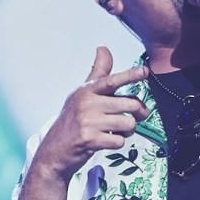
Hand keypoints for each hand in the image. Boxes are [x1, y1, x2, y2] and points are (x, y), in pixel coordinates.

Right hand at [32, 47, 147, 181]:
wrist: (53, 151)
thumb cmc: (72, 121)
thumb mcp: (81, 95)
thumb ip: (97, 74)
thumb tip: (103, 48)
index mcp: (87, 91)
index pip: (112, 80)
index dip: (130, 75)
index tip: (145, 71)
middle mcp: (87, 103)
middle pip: (130, 104)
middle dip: (139, 112)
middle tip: (140, 116)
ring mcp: (87, 121)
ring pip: (128, 123)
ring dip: (128, 130)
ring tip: (117, 131)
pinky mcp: (89, 140)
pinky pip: (119, 141)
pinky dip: (117, 143)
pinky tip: (107, 141)